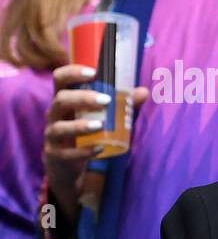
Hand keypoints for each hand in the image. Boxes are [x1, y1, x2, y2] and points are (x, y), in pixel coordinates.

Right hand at [45, 63, 145, 217]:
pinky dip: (83, 151)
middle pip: (60, 100)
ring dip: (80, 125)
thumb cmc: (84, 133)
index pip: (60, 79)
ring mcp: (52, 136)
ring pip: (60, 127)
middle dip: (82, 98)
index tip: (94, 72)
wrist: (66, 167)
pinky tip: (99, 149)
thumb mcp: (100, 117)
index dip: (73, 72)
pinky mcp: (56, 155)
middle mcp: (54, 115)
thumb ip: (121, 105)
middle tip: (106, 100)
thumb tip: (143, 91)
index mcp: (64, 101)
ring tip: (101, 125)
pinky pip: (67, 153)